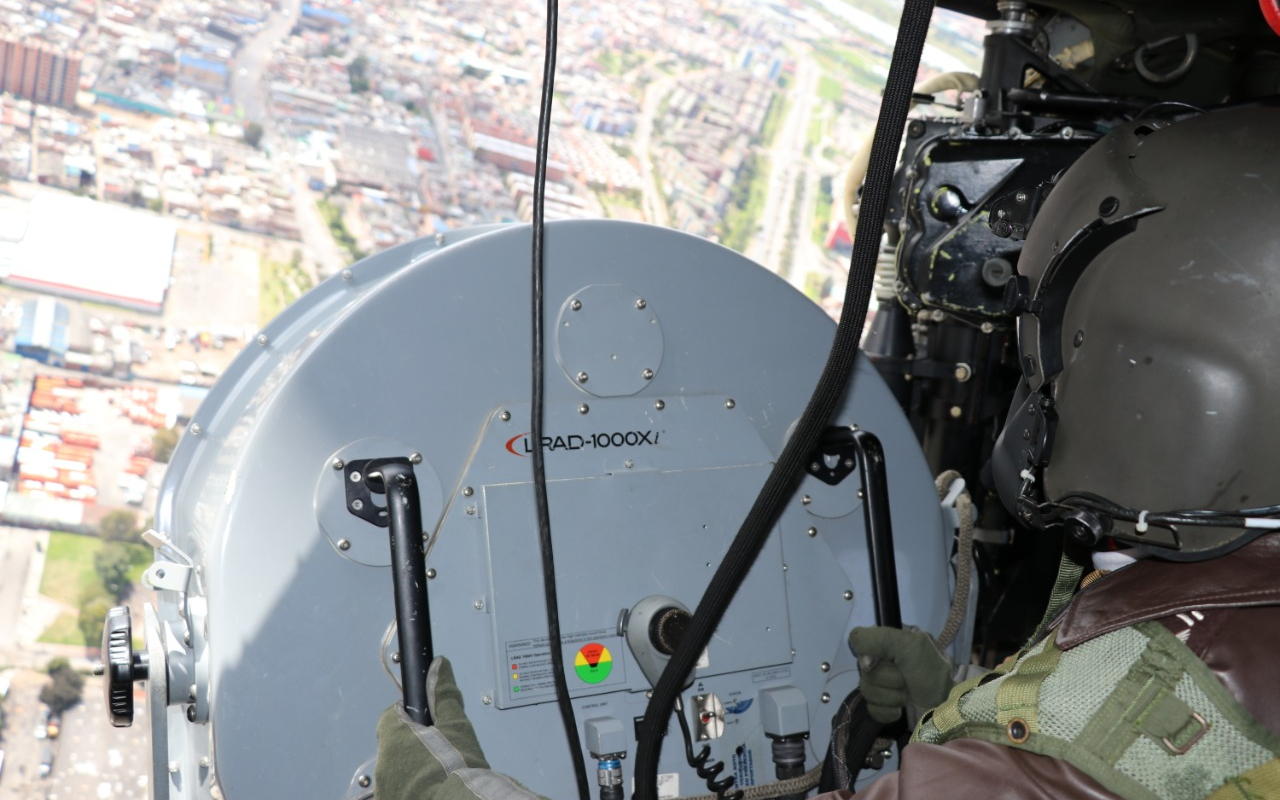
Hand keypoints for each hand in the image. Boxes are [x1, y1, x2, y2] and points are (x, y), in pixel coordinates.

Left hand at [376, 657, 543, 799]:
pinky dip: (412, 786)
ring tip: (438, 772)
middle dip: (413, 744)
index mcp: (394, 737)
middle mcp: (384, 764)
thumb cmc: (458, 769)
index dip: (410, 716)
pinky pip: (399, 788)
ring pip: (397, 768)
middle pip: (394, 744)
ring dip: (412, 767)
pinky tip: (431, 787)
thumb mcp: (456, 725)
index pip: (391, 715)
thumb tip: (438, 667)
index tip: (426, 723)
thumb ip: (443, 693)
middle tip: (439, 750)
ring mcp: (386, 788)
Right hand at [847, 626, 953, 723]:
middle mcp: (886, 660)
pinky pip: (871, 708)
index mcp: (892, 641)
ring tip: (908, 696)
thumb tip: (861, 658)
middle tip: (907, 680)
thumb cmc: (932, 676)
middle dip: (887, 678)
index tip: (886, 660)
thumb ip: (877, 639)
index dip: (870, 653)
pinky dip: (887, 711)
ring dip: (890, 696)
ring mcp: (884, 685)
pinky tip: (901, 710)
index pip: (861, 641)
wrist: (947, 713)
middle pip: (863, 669)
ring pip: (865, 689)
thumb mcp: (910, 646)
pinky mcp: (884, 707)